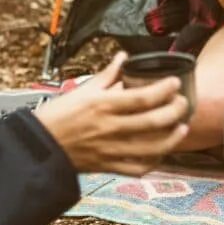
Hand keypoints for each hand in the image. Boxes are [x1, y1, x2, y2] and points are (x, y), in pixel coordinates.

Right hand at [34, 54, 188, 174]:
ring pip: (151, 147)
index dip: (163, 89)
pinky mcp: (109, 166)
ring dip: (172, 138)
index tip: (175, 82)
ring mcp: (110, 150)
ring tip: (182, 128)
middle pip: (152, 121)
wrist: (39, 147)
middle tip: (183, 103)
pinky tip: (162, 151)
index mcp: (102, 105)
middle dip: (174, 111)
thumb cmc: (58, 116)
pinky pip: (138, 168)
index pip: (141, 97)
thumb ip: (107, 75)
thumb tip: (124, 57)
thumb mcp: (81, 90)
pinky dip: (154, 160)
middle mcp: (109, 128)